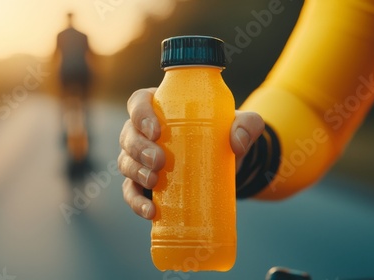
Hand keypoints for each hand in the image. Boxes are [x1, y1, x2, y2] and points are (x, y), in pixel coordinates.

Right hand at [118, 88, 264, 219]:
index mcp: (160, 108)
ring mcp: (140, 158)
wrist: (224, 165)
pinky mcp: (142, 183)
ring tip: (154, 181)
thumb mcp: (241, 125)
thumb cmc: (224, 135)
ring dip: (135, 172)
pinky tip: (150, 211)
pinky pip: (130, 191)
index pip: (139, 102)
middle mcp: (143, 131)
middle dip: (139, 148)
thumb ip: (247, 125)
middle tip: (159, 161)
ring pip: (125, 162)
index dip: (140, 114)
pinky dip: (135, 202)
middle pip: (128, 134)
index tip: (156, 131)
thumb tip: (237, 143)